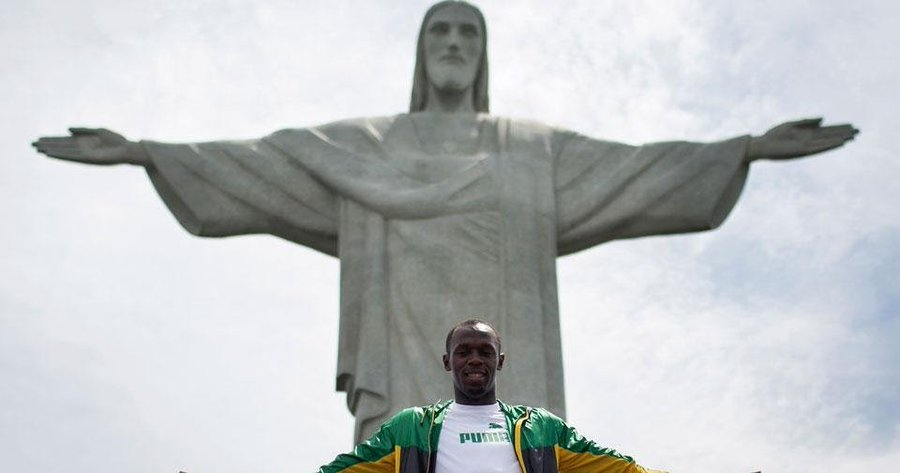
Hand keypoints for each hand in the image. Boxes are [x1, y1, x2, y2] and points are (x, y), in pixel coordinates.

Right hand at [32, 127, 148, 165]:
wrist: (128, 149)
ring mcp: (84, 154)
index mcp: (84, 141)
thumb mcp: (98, 131)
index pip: (64, 141)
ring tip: (37, 149)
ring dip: (51, 150)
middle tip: (32, 144)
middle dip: (47, 145)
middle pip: (61, 146)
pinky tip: (50, 154)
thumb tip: (67, 129)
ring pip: (63, 152)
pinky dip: (60, 155)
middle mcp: (82, 148)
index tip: (39, 138)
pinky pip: (71, 157)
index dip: (52, 140)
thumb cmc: (117, 140)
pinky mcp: (88, 159)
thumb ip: (83, 130)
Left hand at [747, 118, 858, 161]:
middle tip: (858, 131)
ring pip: (826, 142)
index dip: (838, 128)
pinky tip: (839, 143)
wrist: (761, 145)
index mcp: (806, 133)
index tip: (851, 125)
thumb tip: (823, 118)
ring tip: (852, 138)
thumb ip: (807, 122)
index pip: (826, 130)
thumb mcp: (790, 125)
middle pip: (829, 136)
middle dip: (842, 133)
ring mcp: (806, 146)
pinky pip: (819, 148)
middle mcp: (808, 140)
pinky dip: (829, 145)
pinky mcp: (802, 151)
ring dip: (839, 140)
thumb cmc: (773, 135)